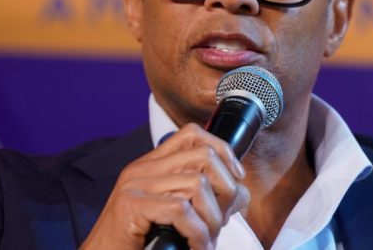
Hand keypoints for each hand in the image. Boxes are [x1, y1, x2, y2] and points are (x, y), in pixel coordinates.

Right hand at [80, 123, 249, 249]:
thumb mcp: (172, 217)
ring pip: (197, 184)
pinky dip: (197, 233)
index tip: (235, 179)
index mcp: (150, 166)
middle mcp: (141, 169)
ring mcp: (134, 185)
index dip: (222, 151)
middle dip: (225, 190)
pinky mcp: (131, 205)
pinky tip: (195, 248)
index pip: (192, 134)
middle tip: (221, 222)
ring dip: (212, 220)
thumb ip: (202, 201)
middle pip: (203, 155)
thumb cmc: (135, 244)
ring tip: (205, 242)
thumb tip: (240, 193)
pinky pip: (181, 209)